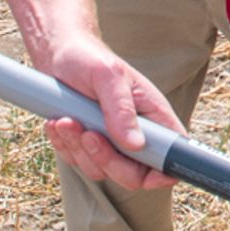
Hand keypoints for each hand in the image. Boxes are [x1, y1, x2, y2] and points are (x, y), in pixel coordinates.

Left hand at [32, 31, 180, 190]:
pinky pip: (77, 162)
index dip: (164, 172)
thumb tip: (135, 144)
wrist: (57, 55)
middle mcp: (136, 133)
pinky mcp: (87, 146)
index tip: (146, 176)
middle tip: (88, 133)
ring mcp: (111, 143)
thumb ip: (122, 109)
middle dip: (106, 160)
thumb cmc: (89, 58)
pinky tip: (57, 123)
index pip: (172, 155)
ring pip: (100, 171)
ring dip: (78, 149)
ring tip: (65, 120)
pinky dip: (64, 146)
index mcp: (153, 116)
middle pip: (133, 175)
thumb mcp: (108, 76)